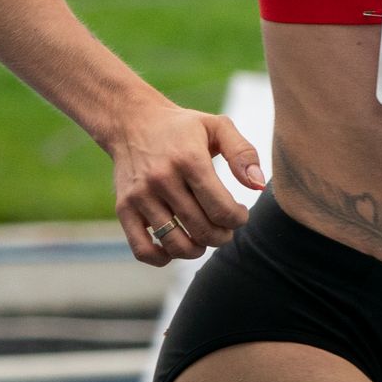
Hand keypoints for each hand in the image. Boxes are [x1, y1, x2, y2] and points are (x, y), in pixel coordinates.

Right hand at [109, 104, 264, 265]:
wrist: (132, 123)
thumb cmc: (183, 128)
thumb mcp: (218, 127)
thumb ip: (243, 153)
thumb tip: (258, 185)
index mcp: (189, 159)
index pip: (221, 208)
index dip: (238, 219)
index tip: (240, 215)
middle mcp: (162, 179)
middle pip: (201, 229)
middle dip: (222, 236)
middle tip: (226, 229)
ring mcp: (140, 196)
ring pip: (175, 243)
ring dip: (197, 250)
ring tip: (205, 239)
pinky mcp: (123, 208)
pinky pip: (142, 249)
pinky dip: (162, 258)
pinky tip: (176, 247)